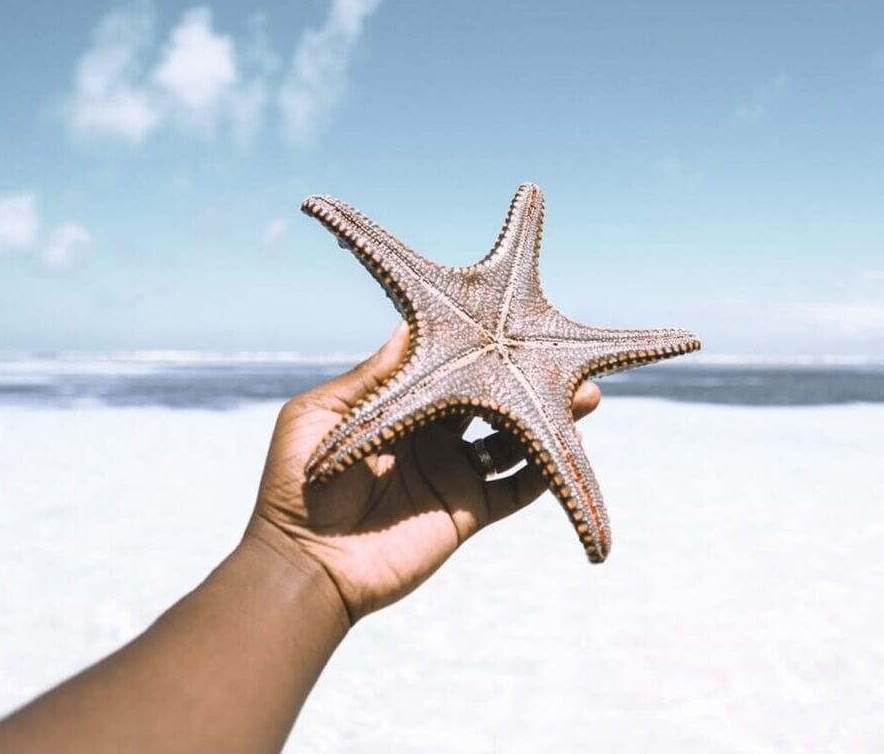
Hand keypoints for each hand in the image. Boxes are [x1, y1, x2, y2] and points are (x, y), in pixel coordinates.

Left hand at [250, 323, 600, 622]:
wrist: (304, 563)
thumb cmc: (296, 483)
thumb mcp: (321, 415)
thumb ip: (371, 376)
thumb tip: (408, 323)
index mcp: (399, 405)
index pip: (450, 368)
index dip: (481, 346)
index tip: (515, 320)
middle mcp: (432, 435)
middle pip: (491, 398)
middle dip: (528, 377)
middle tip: (566, 356)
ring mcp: (452, 474)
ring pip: (513, 439)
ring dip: (548, 417)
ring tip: (587, 395)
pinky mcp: (466, 513)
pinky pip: (516, 490)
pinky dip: (547, 471)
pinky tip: (572, 446)